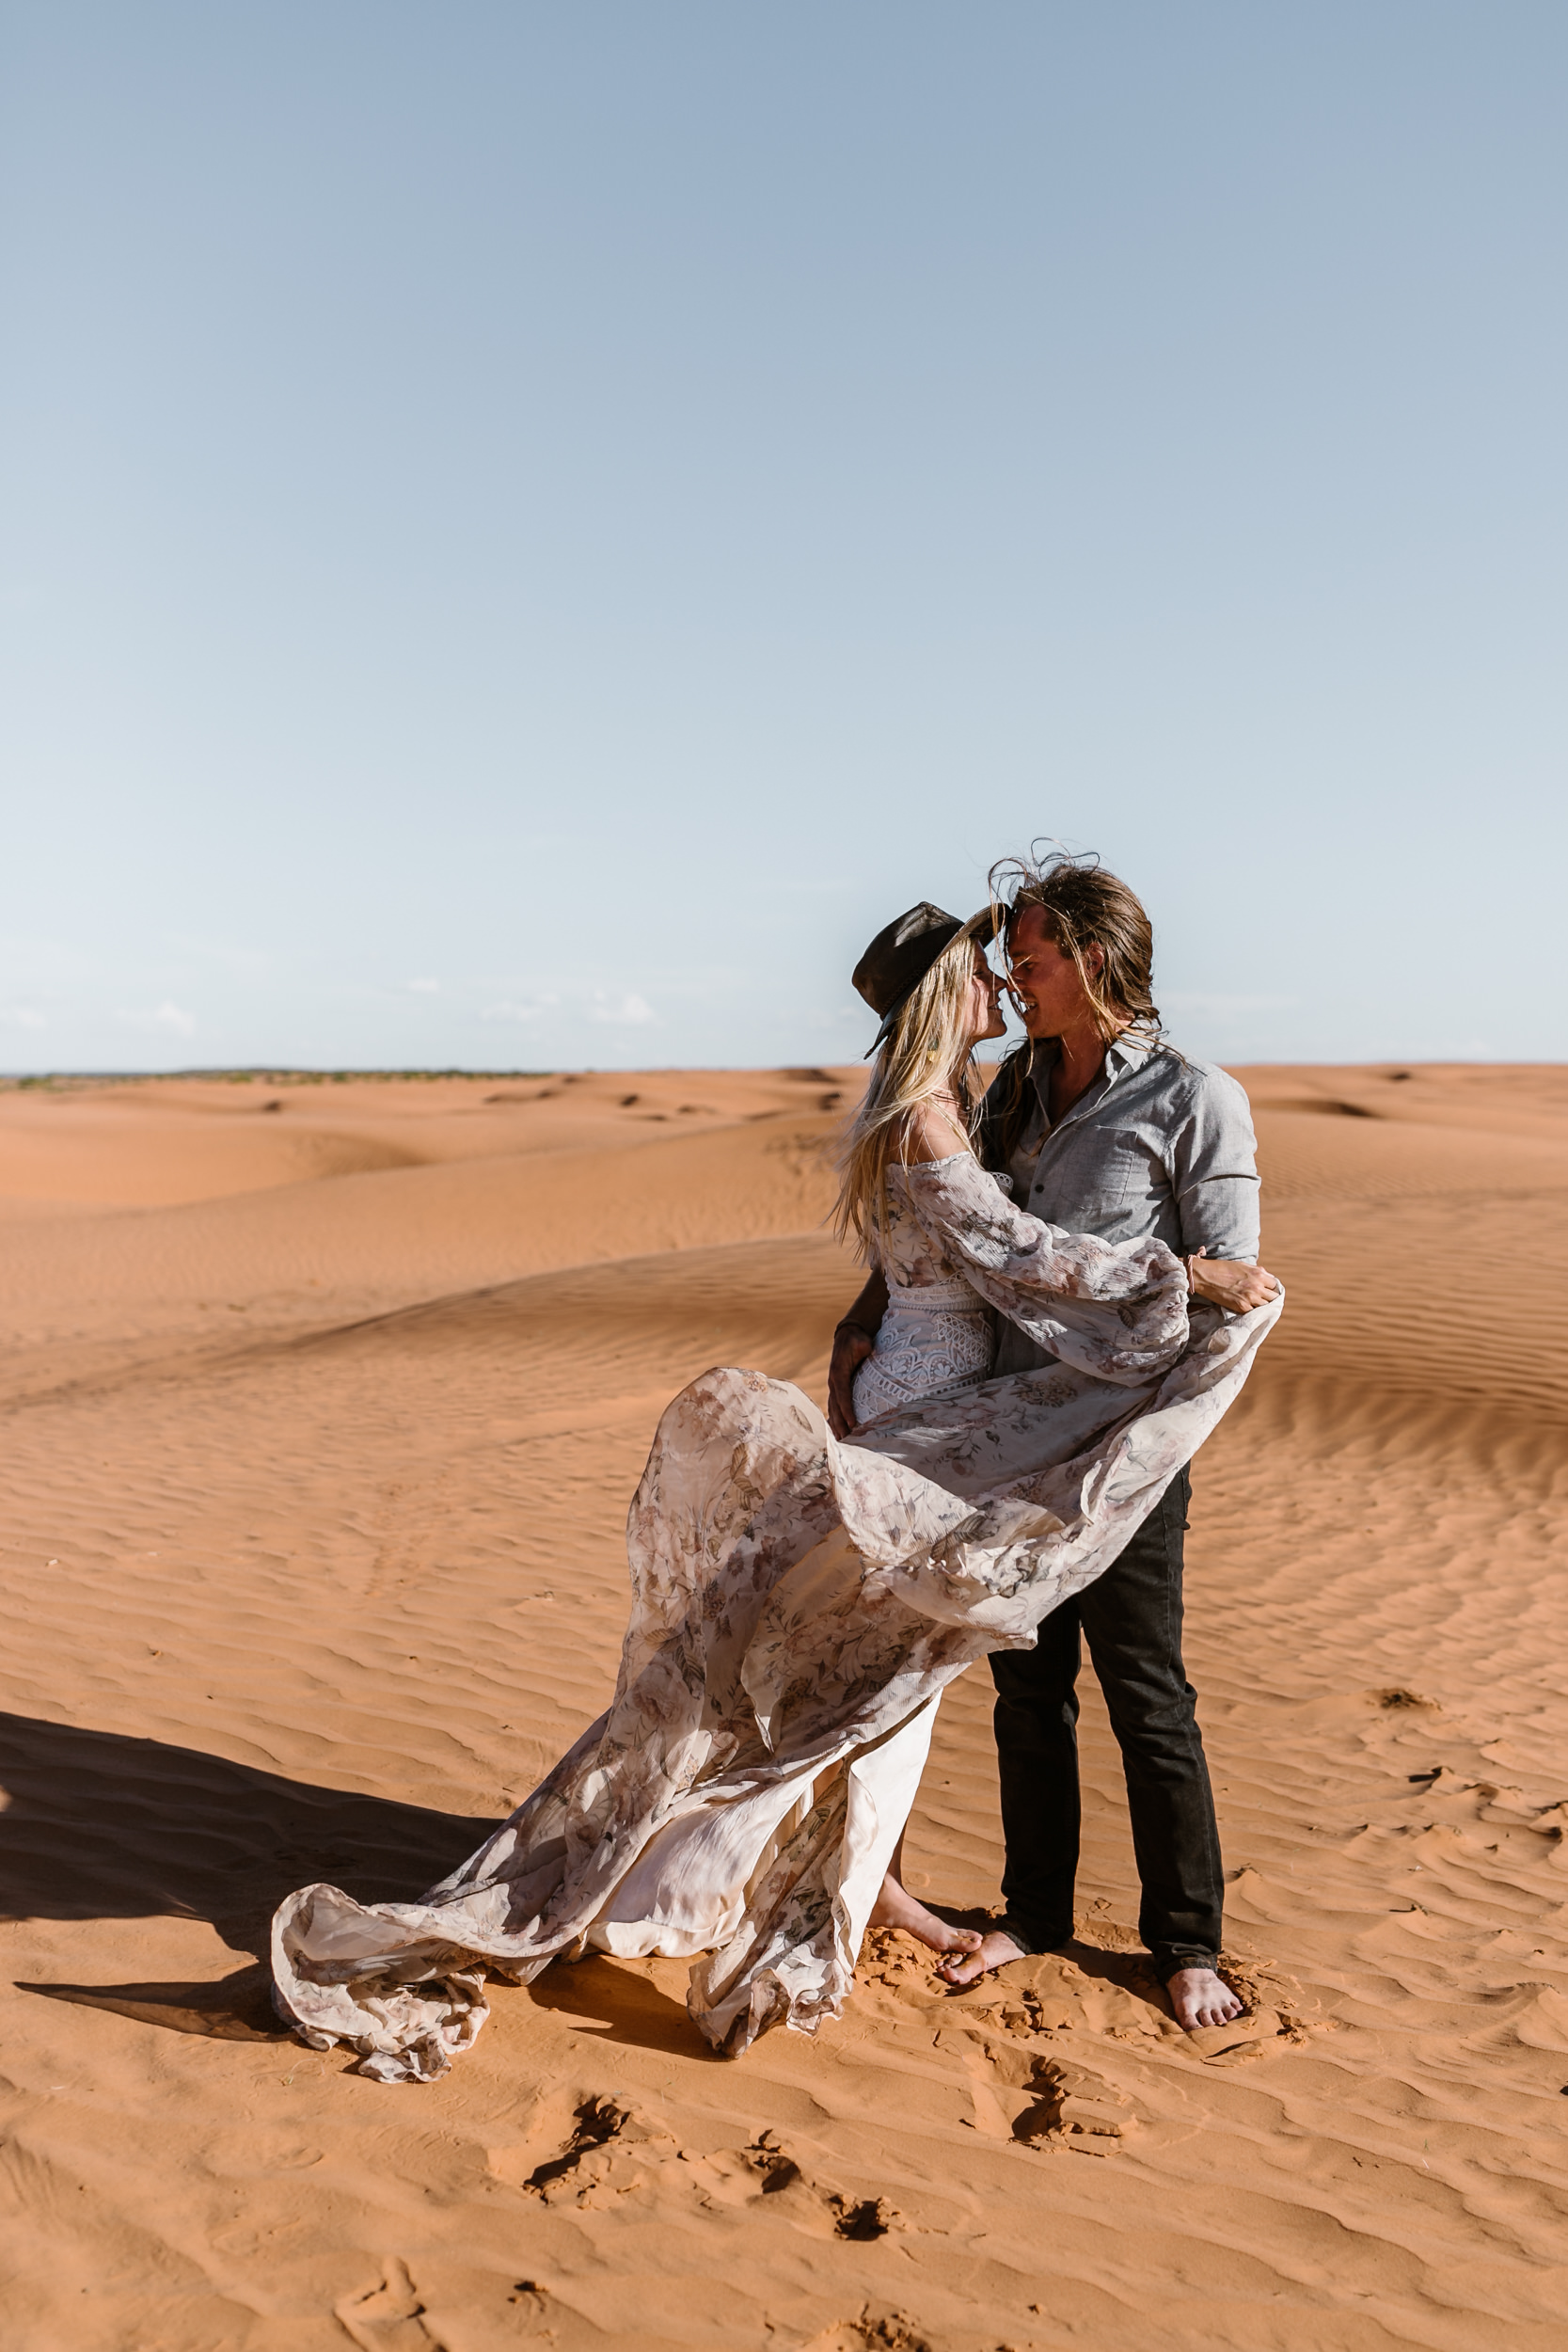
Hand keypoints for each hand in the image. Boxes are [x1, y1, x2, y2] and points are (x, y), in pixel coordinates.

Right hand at [828, 1321, 874, 1437]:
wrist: (848, 1336)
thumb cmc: (856, 1340)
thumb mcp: (860, 1341)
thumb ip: (862, 1346)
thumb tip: (866, 1348)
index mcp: (838, 1372)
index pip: (843, 1394)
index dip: (847, 1409)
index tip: (853, 1423)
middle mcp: (833, 1381)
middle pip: (835, 1406)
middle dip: (840, 1423)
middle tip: (846, 1440)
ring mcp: (834, 1385)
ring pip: (833, 1408)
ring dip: (836, 1424)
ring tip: (841, 1440)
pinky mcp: (837, 1388)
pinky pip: (835, 1405)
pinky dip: (835, 1418)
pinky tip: (838, 1430)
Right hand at [1186, 1252, 1280, 1314]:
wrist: (1205, 1276)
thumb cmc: (1222, 1268)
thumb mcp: (1243, 1265)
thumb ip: (1258, 1272)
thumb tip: (1267, 1279)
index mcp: (1259, 1274)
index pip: (1275, 1285)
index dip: (1272, 1289)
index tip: (1268, 1292)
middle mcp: (1257, 1286)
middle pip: (1274, 1298)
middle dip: (1270, 1299)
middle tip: (1264, 1301)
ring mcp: (1250, 1298)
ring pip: (1266, 1307)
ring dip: (1263, 1307)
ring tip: (1257, 1307)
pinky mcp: (1241, 1307)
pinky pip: (1255, 1313)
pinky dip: (1253, 1313)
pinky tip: (1249, 1310)